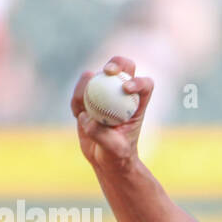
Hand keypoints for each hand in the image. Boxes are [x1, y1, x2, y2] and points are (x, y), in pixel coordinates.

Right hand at [71, 56, 153, 171]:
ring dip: (86, 85)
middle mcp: (122, 94)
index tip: (126, 89)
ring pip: (96, 77)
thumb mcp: (114, 149)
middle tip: (107, 71)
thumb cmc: (117, 155)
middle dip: (116, 63)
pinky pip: (79, 92)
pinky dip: (75, 100)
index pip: (145, 85)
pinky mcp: (88, 98)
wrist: (105, 159)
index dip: (138, 81)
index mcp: (138, 104)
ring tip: (82, 110)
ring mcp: (105, 93)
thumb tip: (86, 117)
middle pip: (124, 68)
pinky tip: (77, 114)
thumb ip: (101, 134)